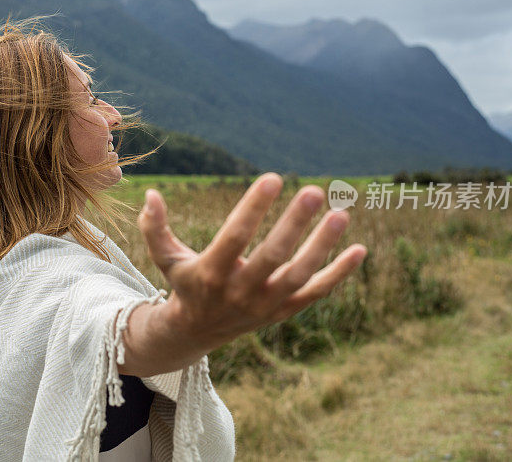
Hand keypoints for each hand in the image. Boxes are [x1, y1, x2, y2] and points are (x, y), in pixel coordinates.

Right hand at [138, 172, 366, 357]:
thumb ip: (155, 227)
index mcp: (211, 273)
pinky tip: (360, 250)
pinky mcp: (284, 311)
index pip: (235, 237)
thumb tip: (151, 192)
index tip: (273, 177)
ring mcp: (265, 304)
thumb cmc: (184, 284)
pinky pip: (316, 293)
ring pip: (300, 275)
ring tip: (342, 214)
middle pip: (273, 256)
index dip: (254, 208)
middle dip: (294, 224)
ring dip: (323, 246)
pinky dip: (339, 274)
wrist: (197, 333)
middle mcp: (241, 291)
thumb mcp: (166, 257)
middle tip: (314, 192)